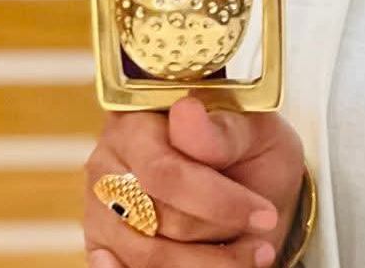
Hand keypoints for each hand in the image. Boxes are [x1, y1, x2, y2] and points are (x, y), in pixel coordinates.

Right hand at [83, 96, 305, 266]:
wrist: (253, 185)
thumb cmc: (250, 152)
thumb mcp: (254, 131)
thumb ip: (220, 128)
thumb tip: (185, 111)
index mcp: (137, 119)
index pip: (166, 173)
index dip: (217, 201)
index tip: (264, 214)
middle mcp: (106, 166)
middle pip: (158, 220)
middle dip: (219, 230)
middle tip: (265, 229)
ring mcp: (99, 212)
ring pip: (149, 257)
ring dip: (208, 262)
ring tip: (255, 251)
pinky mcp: (102, 249)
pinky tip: (217, 265)